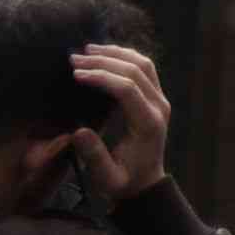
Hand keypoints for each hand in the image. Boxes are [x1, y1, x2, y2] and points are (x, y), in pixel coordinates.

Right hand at [64, 44, 172, 199]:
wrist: (145, 184)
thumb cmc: (123, 183)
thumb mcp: (106, 178)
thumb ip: (94, 156)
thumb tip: (78, 131)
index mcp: (147, 123)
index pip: (127, 89)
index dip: (101, 77)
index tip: (76, 74)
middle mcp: (159, 107)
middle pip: (136, 71)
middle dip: (104, 60)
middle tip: (74, 59)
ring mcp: (160, 100)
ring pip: (144, 65)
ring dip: (116, 54)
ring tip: (87, 50)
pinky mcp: (156, 99)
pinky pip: (146, 70)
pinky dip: (126, 58)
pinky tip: (106, 55)